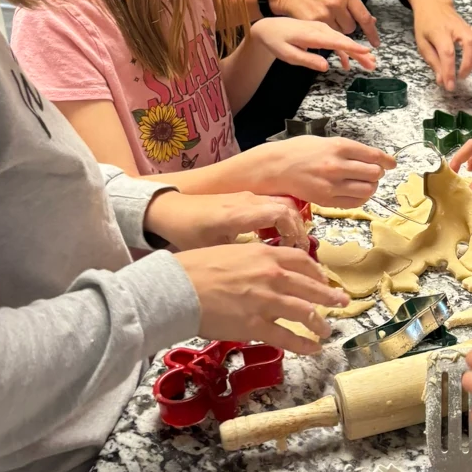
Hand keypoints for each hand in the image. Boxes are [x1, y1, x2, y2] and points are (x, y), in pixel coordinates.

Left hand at [144, 190, 309, 249]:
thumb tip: (261, 275)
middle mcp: (247, 201)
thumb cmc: (187, 231)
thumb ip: (238, 259)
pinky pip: (271, 204)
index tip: (298, 251)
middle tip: (302, 252)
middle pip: (287, 207)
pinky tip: (277, 238)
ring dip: (291, 224)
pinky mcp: (243, 198)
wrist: (169, 208)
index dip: (294, 231)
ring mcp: (246, 197)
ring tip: (294, 247)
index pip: (280, 214)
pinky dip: (280, 220)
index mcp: (239, 214)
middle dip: (299, 229)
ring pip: (280, 204)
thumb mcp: (211, 250)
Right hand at [175, 243, 344, 355]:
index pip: (301, 261)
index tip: (323, 279)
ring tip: (327, 329)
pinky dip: (303, 345)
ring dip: (320, 322)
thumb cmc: (196, 266)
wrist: (178, 287)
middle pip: (311, 287)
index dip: (316, 272)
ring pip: (305, 313)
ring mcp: (266, 302)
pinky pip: (287, 337)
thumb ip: (254, 259)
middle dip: (329, 296)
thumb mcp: (232, 251)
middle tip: (341, 302)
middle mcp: (272, 276)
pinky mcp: (255, 326)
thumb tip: (264, 267)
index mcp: (265, 254)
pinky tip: (312, 349)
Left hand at [249, 17, 377, 72]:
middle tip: (373, 64)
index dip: (353, 47)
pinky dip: (343, 51)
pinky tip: (347, 64)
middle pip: (344, 41)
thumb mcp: (287, 54)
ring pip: (342, 41)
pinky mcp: (320, 32)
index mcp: (313, 34)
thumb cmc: (276, 41)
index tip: (367, 52)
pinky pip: (334, 42)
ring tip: (369, 64)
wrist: (268, 27)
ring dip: (356, 52)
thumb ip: (307, 60)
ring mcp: (321, 29)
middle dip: (360, 52)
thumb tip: (326, 66)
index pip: (337, 41)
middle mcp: (320, 29)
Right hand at [254, 136, 396, 207]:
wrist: (274, 167)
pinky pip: (354, 203)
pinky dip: (360, 198)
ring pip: (367, 190)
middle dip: (378, 173)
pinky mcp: (326, 200)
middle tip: (373, 173)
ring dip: (370, 187)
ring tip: (364, 183)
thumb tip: (371, 157)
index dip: (387, 160)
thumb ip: (347, 149)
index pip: (373, 155)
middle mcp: (337, 165)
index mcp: (338, 146)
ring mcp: (332, 184)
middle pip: (374, 173)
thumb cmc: (298, 151)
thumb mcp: (324, 141)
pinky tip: (354, 193)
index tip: (392, 163)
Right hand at [268, 0, 379, 46]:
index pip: (364, 16)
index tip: (375, 43)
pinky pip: (325, 37)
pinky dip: (324, 37)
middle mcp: (336, 3)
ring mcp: (324, 14)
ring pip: (338, 34)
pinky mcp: (312, 23)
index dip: (371, 32)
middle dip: (345, 28)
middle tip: (333, 19)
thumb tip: (371, 20)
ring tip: (322, 20)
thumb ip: (351, 6)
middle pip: (351, 28)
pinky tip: (320, 30)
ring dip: (334, 33)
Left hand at [413, 1, 471, 90]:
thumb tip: (442, 80)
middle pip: (470, 44)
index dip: (449, 71)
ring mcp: (468, 27)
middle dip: (469, 64)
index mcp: (440, 32)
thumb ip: (433, 62)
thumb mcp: (422, 44)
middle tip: (461, 76)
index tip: (450, 86)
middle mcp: (456, 28)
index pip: (447, 52)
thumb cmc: (426, 25)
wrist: (434, 6)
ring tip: (470, 68)